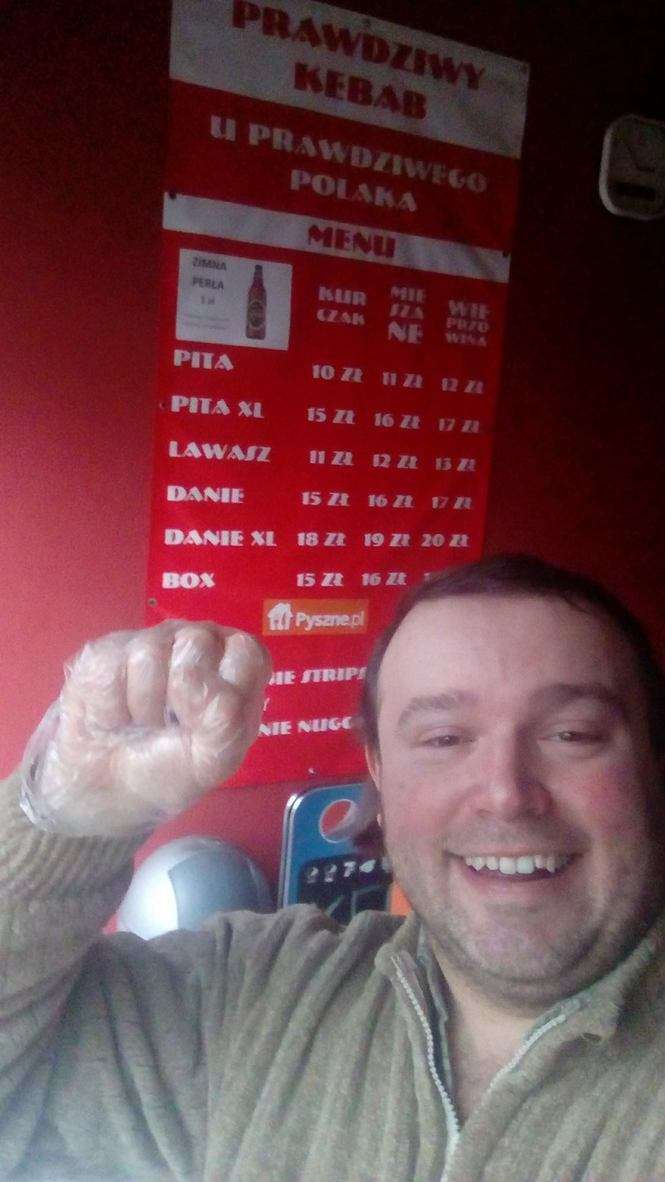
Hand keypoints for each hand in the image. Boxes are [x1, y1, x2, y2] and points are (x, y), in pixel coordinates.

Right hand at [21, 621, 271, 835]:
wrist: (108, 787)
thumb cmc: (171, 767)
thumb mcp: (215, 758)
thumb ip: (224, 718)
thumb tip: (190, 675)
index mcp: (238, 666)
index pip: (247, 650)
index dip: (228, 686)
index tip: (210, 720)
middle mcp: (199, 643)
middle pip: (198, 641)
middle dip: (181, 698)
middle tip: (172, 724)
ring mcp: (153, 641)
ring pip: (150, 653)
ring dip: (144, 707)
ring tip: (142, 722)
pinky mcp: (106, 650)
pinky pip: (111, 667)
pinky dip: (111, 707)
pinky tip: (114, 716)